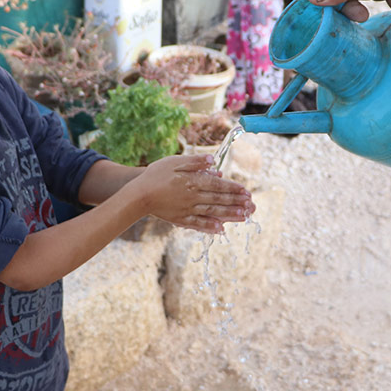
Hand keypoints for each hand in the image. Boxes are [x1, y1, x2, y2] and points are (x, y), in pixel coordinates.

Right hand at [130, 155, 253, 233]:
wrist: (138, 194)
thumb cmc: (155, 175)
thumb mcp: (174, 162)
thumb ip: (194, 162)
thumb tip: (213, 162)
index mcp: (192, 181)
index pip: (217, 185)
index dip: (233, 189)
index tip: (246, 192)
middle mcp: (192, 197)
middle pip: (218, 200)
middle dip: (237, 203)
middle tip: (252, 206)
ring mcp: (187, 210)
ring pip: (212, 213)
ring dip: (229, 215)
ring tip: (244, 217)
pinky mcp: (180, 219)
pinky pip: (197, 224)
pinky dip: (209, 227)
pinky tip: (220, 229)